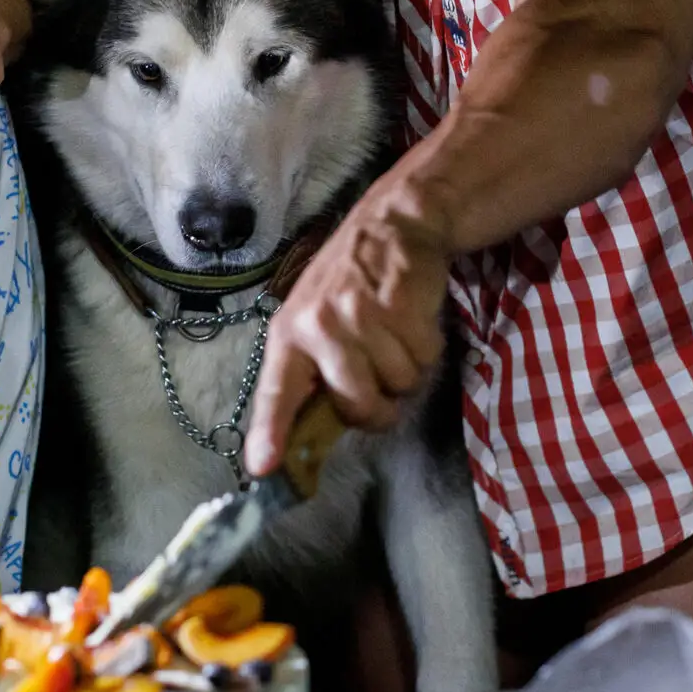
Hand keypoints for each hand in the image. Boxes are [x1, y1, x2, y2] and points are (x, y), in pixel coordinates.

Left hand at [242, 176, 452, 476]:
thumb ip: (311, 375)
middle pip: (358, 404)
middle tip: (380, 378)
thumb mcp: (314, 322)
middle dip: (379, 405)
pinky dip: (428, 347)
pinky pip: (425, 356)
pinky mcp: (400, 302)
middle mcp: (319, 324)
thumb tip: (306, 442)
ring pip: (400, 383)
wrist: (391, 223)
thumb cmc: (349, 284)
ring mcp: (360, 312)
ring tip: (396, 336)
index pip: (276, 390)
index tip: (264, 467)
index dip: (270, 431)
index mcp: (289, 334)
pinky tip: (414, 319)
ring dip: (407, 370)